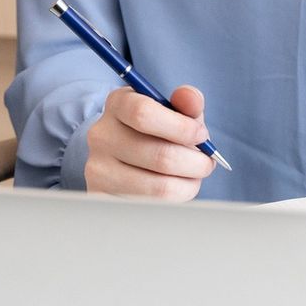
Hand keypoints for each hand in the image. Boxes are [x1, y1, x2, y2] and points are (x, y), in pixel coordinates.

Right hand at [81, 85, 215, 200]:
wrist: (124, 157)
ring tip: (193, 176)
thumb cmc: (155, 131)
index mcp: (118, 104)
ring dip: (190, 184)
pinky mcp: (104, 198)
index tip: (201, 135)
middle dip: (196, 162)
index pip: (143, 113)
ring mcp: (98, 169)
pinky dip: (175, 200)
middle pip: (160, 156)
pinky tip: (176, 188)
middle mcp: (101, 135)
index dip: (181, 127)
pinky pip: (152, 207)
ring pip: (160, 187)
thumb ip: (186, 102)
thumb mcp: (171, 111)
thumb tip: (191, 97)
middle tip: (207, 162)